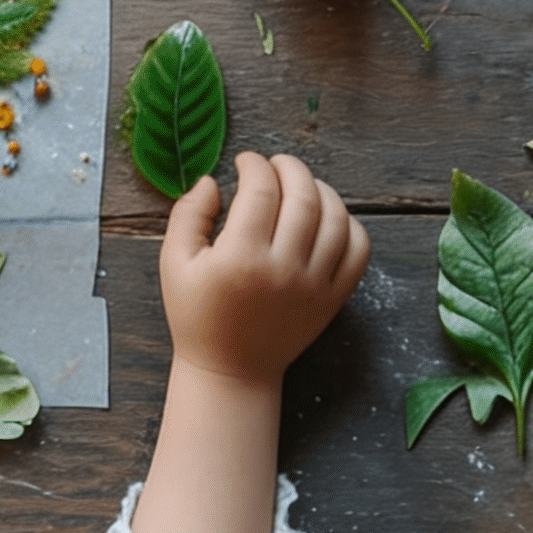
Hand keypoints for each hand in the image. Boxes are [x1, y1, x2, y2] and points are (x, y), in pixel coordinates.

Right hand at [159, 152, 371, 385]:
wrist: (231, 370)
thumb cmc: (197, 315)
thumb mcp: (174, 263)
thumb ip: (187, 215)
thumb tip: (212, 180)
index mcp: (240, 257)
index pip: (260, 190)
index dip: (254, 165)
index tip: (245, 162)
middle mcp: (283, 268)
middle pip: (302, 196)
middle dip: (289, 168)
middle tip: (274, 164)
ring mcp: (314, 284)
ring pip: (336, 217)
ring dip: (320, 189)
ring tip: (300, 185)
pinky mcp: (334, 298)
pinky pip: (358, 249)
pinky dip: (349, 223)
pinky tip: (326, 216)